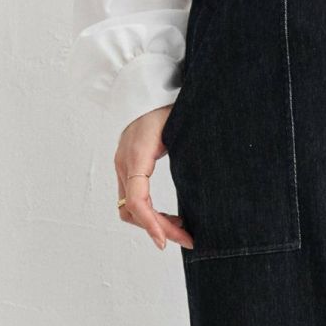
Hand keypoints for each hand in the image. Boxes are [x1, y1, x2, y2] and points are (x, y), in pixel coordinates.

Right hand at [115, 107, 193, 250]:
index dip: (152, 225)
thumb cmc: (166, 102)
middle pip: (132, 211)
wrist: (148, 83)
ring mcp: (123, 164)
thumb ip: (187, 154)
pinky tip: (171, 216)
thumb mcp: (180, 127)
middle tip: (187, 240)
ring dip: (153, 223)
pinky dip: (149, 212)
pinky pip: (132, 198)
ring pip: (129, 208)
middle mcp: (124, 163)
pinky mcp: (128, 165)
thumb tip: (202, 191)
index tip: (165, 242)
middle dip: (158, 228)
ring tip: (181, 230)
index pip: (137, 201)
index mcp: (137, 155)